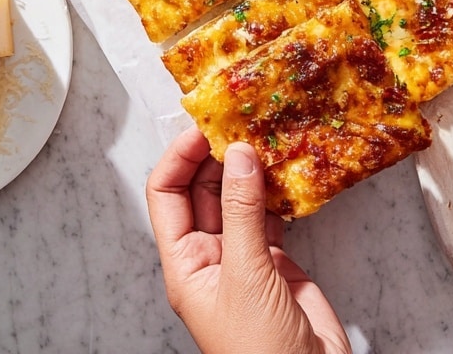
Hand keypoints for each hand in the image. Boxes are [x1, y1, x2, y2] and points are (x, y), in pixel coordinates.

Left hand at [146, 126, 350, 353]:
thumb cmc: (261, 353)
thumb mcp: (246, 277)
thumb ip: (242, 213)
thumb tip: (239, 155)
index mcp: (185, 264)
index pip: (167, 194)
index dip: (181, 157)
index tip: (206, 127)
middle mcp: (209, 256)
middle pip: (203, 190)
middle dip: (218, 155)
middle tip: (241, 122)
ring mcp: (243, 258)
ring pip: (238, 199)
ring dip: (249, 168)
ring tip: (265, 136)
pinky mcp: (277, 262)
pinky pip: (269, 214)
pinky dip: (277, 190)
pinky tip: (286, 169)